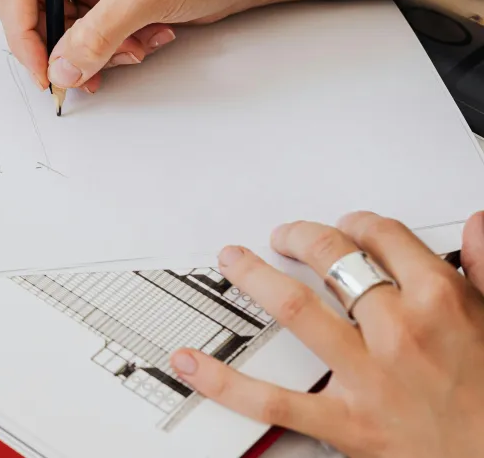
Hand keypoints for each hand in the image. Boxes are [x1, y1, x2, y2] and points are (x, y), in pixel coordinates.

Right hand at [0, 0, 275, 92]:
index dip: (24, 29)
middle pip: (34, 4)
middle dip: (60, 43)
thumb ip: (96, 35)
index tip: (40, 67)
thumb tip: (61, 67)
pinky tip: (141, 41)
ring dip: (92, 49)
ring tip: (131, 49)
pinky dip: (108, 47)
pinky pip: (85, 31)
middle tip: (77, 73)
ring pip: (60, 24)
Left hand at [170, 212, 483, 457]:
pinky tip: (192, 362)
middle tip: (284, 236)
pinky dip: (225, 381)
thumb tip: (475, 224)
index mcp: (441, 302)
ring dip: (254, 277)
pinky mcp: (346, 423)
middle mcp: (400, 332)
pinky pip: (273, 400)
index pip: (384, 239)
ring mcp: (368, 377)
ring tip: (233, 261)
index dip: (358, 225)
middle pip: (334, 261)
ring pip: (295, 309)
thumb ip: (483, 269)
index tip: (346, 226)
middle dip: (302, 238)